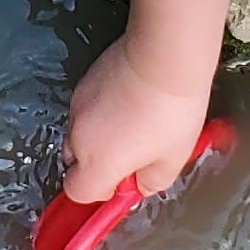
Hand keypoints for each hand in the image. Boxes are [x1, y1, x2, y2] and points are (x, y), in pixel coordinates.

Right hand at [62, 40, 210, 205]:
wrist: (164, 57)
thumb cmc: (170, 112)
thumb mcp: (173, 159)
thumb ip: (151, 182)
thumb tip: (140, 186)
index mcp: (97, 163)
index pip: (78, 192)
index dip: (101, 192)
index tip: (125, 181)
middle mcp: (79, 136)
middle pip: (75, 162)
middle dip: (99, 163)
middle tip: (134, 152)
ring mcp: (78, 105)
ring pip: (81, 133)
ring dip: (100, 136)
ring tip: (135, 121)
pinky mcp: (84, 81)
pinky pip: (87, 108)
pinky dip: (101, 111)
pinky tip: (131, 99)